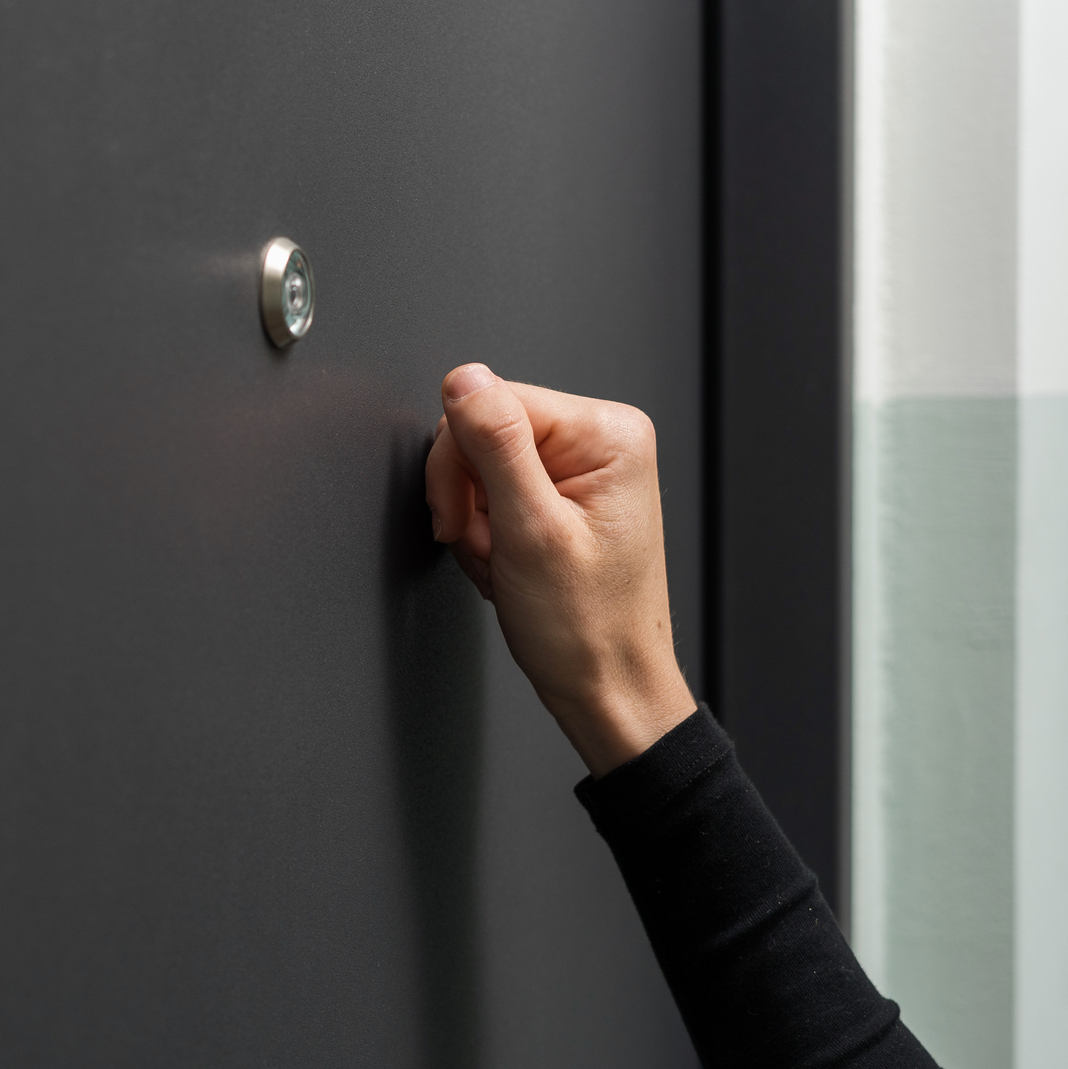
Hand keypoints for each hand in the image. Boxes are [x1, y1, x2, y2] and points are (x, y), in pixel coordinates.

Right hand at [424, 363, 695, 775]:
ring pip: (481, 463)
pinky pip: (495, 489)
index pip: (491, 401)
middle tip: (489, 547)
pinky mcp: (564, 494)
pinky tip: (506, 562)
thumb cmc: (587, 629)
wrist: (607, 687)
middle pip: (483, 429)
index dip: (459, 463)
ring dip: (474, 520)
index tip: (467, 519)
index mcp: (608, 434)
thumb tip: (464, 380)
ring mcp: (584, 468)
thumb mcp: (530, 532)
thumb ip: (495, 446)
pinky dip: (486, 531)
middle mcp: (603, 440)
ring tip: (503, 563)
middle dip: (467, 495)